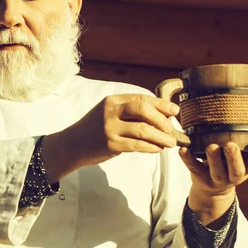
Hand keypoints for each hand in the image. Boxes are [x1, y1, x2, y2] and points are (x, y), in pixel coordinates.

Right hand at [43, 94, 179, 182]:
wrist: (72, 144)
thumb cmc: (94, 129)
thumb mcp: (108, 113)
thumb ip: (129, 112)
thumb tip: (161, 116)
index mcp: (112, 101)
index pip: (141, 98)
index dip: (161, 104)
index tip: (175, 111)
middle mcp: (110, 112)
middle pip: (143, 109)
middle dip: (161, 119)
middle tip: (171, 129)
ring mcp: (110, 128)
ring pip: (143, 130)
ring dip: (161, 137)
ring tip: (170, 143)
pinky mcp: (111, 144)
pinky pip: (137, 145)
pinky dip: (151, 147)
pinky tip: (157, 149)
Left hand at [179, 139, 247, 224]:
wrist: (212, 192)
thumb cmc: (228, 168)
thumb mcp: (240, 162)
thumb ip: (246, 146)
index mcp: (246, 171)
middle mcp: (233, 177)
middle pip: (236, 170)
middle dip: (234, 158)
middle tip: (231, 145)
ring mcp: (216, 180)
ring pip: (216, 172)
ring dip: (214, 159)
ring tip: (211, 146)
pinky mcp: (200, 178)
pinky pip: (193, 168)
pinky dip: (187, 159)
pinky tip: (183, 150)